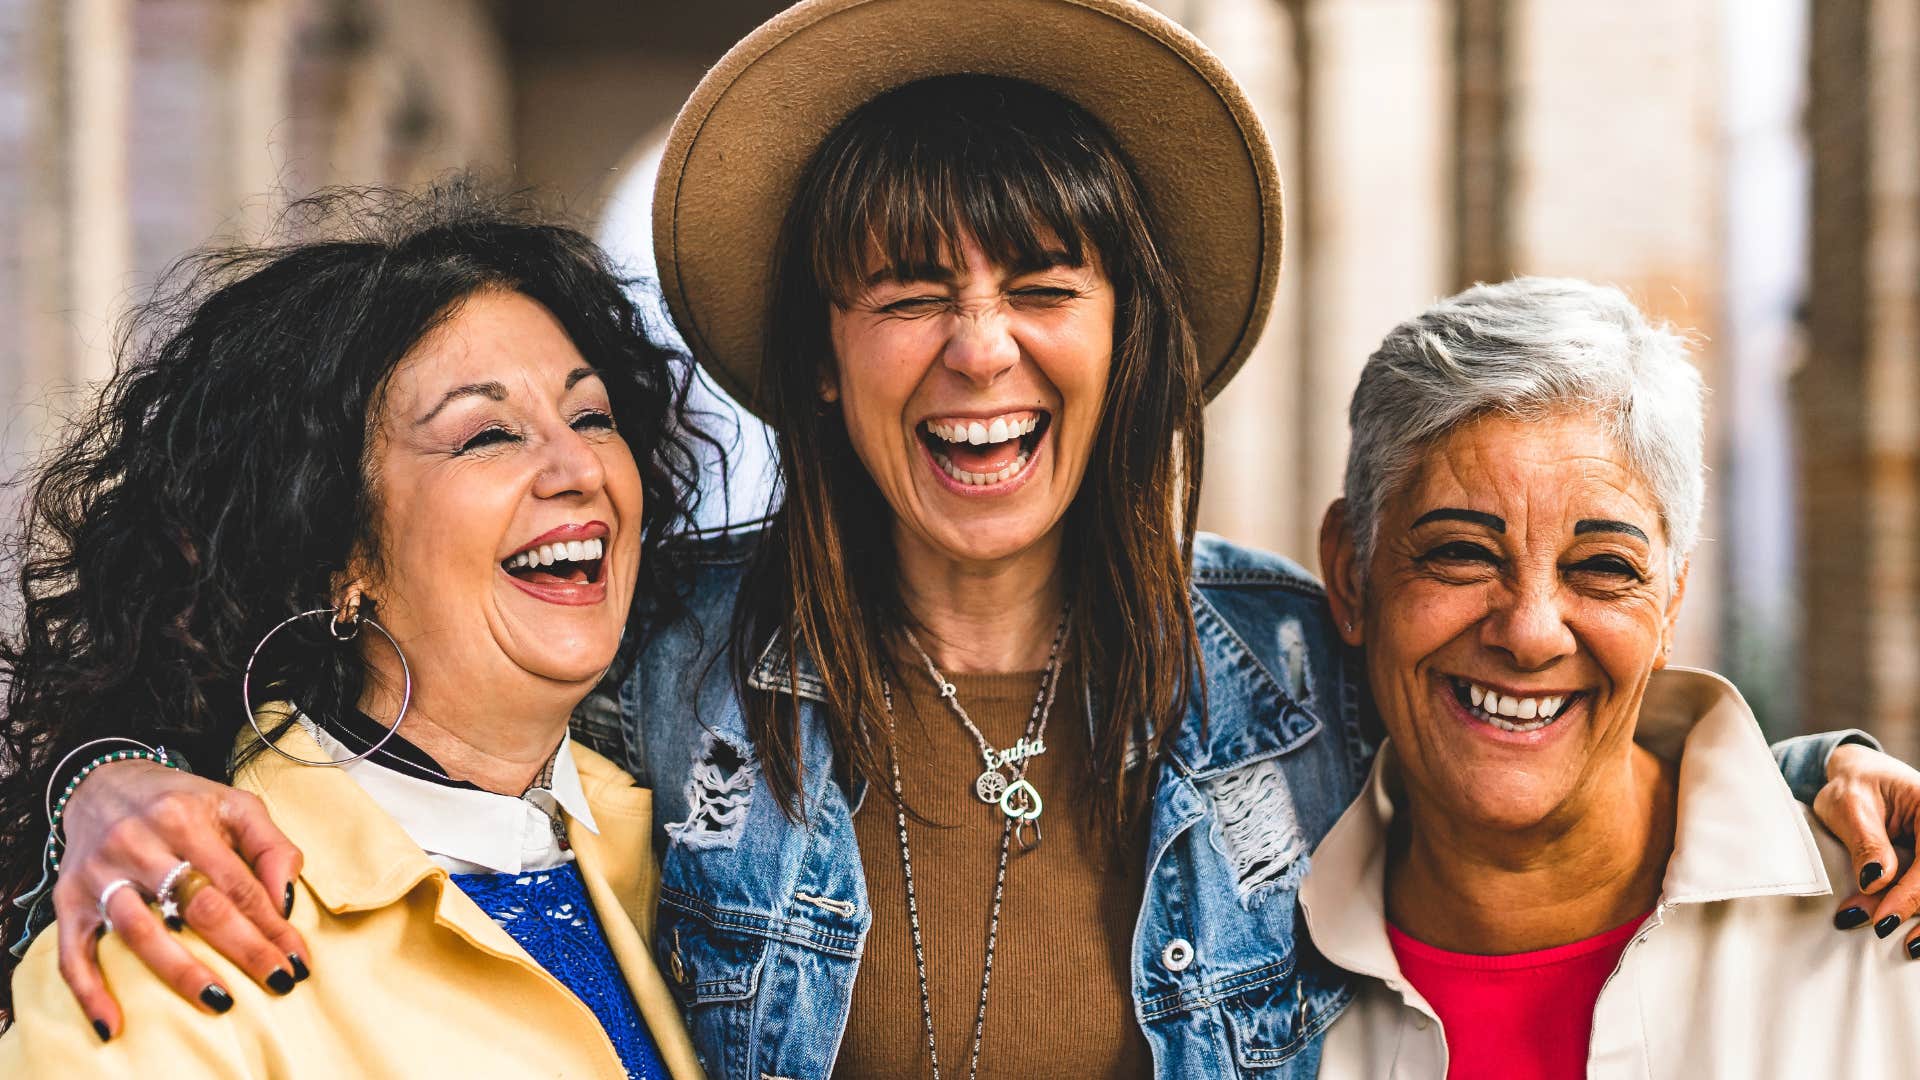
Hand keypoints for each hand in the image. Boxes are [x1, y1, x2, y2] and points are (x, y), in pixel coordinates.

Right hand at [50, 760, 309, 1037]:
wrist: (103, 782)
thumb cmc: (181, 802)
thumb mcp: (234, 805)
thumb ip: (271, 845)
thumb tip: (287, 898)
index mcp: (185, 819)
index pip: (238, 883)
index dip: (272, 924)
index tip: (297, 959)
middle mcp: (139, 843)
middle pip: (197, 907)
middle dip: (244, 949)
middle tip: (278, 981)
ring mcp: (100, 873)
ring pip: (140, 931)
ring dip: (181, 972)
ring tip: (220, 1002)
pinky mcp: (69, 898)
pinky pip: (72, 951)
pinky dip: (90, 990)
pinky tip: (113, 1023)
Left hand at [1813, 742, 1919, 956]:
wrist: (1861, 777)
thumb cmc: (1853, 787)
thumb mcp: (1849, 806)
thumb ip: (1866, 842)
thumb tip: (1876, 881)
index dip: (1910, 895)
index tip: (1882, 921)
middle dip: (1914, 910)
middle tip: (1879, 929)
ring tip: (1905, 945)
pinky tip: (1915, 939)